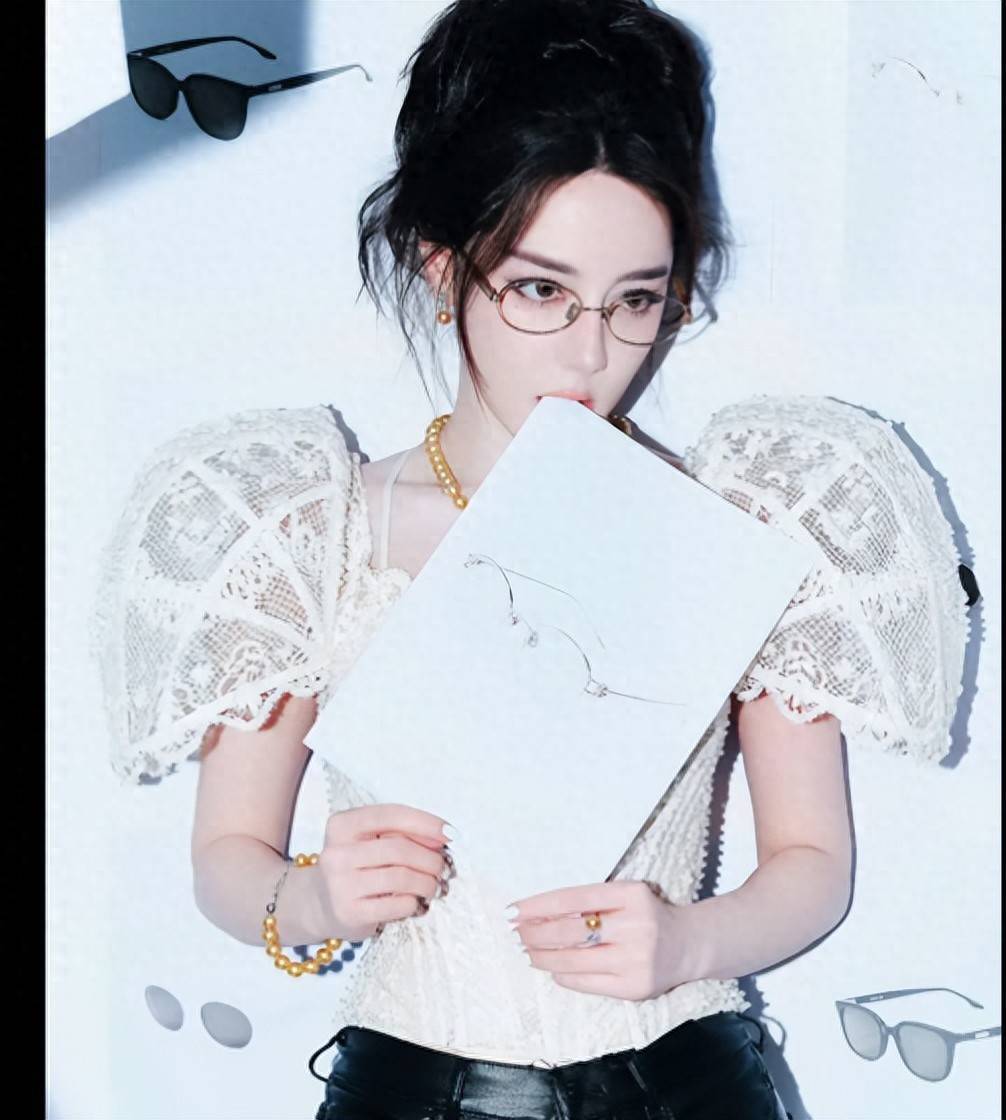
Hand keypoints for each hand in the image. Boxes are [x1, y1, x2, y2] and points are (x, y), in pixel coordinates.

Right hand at [313, 804, 453, 940]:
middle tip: (443, 866)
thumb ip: (400, 833)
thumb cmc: (355, 865)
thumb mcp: (368, 839)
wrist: (319, 904)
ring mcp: (340, 884)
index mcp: (342, 825)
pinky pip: (397, 905)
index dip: (425, 823)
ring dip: (427, 881)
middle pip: (399, 848)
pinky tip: (415, 901)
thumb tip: (442, 837)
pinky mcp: (350, 913)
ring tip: (434, 885)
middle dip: (430, 857)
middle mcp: (337, 853)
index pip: (391, 815)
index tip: (449, 833)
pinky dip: (414, 902)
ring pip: (401, 877)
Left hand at [509, 880, 695, 1000]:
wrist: (689, 945)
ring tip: (527, 953)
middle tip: (516, 934)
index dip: (539, 906)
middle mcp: (636, 926)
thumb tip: (538, 915)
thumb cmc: (647, 915)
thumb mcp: (625, 896)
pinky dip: (565, 977)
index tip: (513, 911)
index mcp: (631, 894)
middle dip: (536, 933)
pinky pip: (589, 984)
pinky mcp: (636, 988)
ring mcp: (636, 960)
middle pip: (571, 931)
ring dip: (544, 957)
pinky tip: (553, 970)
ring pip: (576, 960)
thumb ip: (591, 903)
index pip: (574, 898)